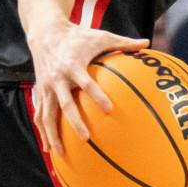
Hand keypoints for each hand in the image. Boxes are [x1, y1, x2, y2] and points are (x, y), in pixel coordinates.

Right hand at [28, 20, 147, 153]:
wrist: (45, 33)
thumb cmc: (77, 36)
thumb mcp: (100, 36)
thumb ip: (124, 42)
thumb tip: (148, 43)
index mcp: (73, 66)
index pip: (86, 83)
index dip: (97, 96)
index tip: (109, 109)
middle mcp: (57, 78)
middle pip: (65, 104)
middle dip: (74, 121)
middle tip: (86, 138)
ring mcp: (46, 87)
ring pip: (47, 114)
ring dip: (52, 134)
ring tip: (60, 153)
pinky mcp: (39, 92)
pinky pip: (40, 114)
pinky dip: (43, 131)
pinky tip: (48, 149)